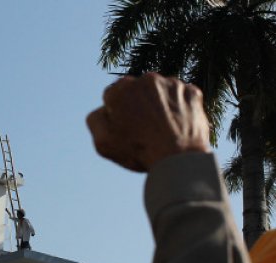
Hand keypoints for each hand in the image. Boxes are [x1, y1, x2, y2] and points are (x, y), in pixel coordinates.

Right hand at [86, 72, 209, 171]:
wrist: (178, 158)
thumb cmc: (138, 151)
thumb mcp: (102, 142)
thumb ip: (95, 120)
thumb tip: (103, 108)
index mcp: (121, 89)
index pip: (113, 96)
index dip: (117, 113)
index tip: (124, 127)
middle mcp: (146, 80)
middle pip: (137, 91)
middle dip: (137, 105)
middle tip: (143, 129)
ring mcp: (172, 84)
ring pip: (159, 92)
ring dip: (158, 105)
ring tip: (161, 129)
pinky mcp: (192, 92)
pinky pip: (180, 97)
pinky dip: (178, 108)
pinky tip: (176, 125)